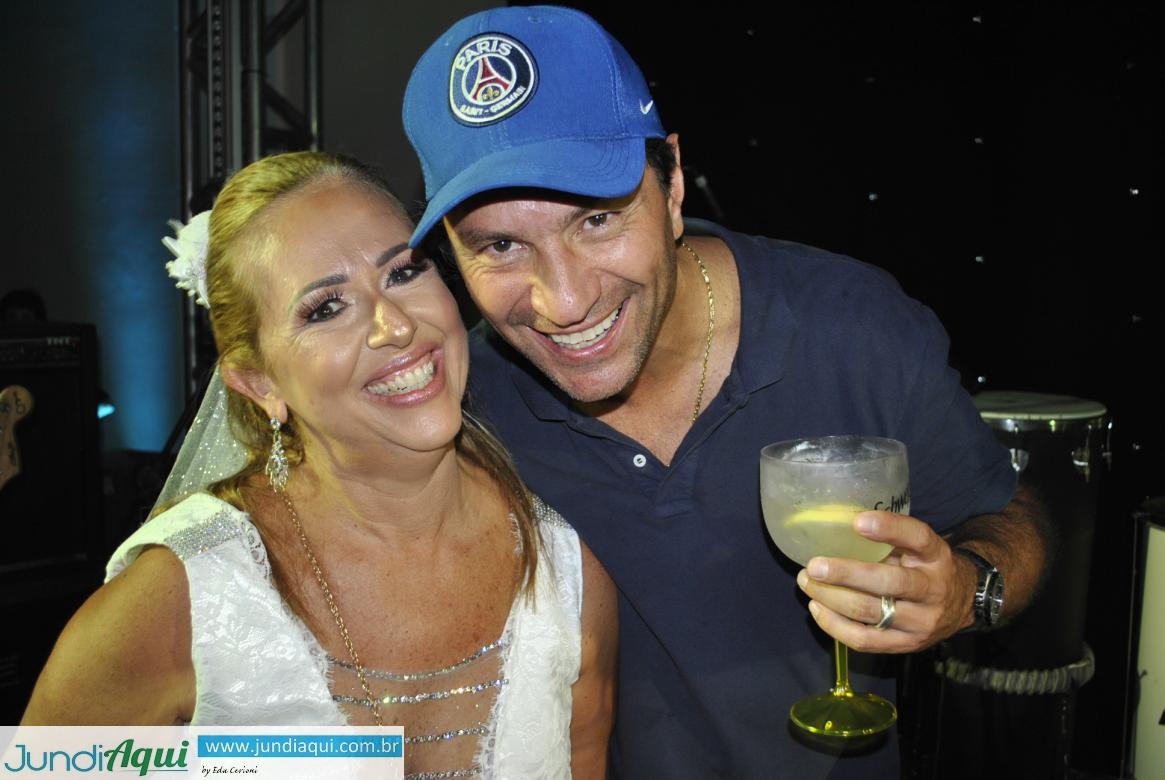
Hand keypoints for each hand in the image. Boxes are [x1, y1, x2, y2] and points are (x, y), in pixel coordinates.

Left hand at [795, 511, 975, 652]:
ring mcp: (920, 622)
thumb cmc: (925, 567)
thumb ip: (889, 539)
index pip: (917, 538)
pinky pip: (864, 640)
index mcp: (935, 556)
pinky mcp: (906, 645)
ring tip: (807, 583)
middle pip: (888, 582)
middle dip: (845, 573)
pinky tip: (817, 607)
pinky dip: (834, 625)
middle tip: (814, 565)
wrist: (961, 604)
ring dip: (831, 597)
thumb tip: (835, 524)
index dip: (889, 528)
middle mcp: (932, 589)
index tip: (857, 521)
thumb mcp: (918, 547)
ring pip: (870, 612)